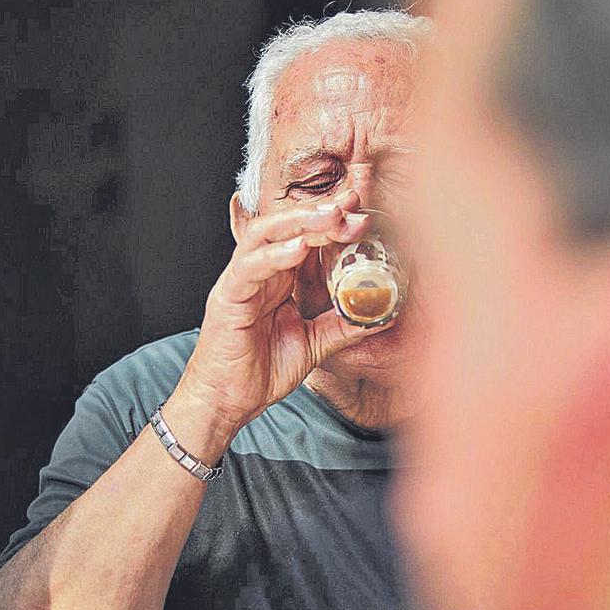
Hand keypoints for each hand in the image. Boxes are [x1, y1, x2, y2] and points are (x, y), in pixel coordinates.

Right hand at [175, 190, 388, 435]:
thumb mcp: (314, 344)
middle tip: (352, 207)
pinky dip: (273, 256)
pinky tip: (298, 249)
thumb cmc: (260, 371)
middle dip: (321, 213)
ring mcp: (241, 282)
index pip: (305, 237)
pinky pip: (248, 269)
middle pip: (286, 227)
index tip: (362, 212)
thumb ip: (343, 325)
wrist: (226, 402)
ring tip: (330, 217)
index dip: (332, 221)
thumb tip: (383, 313)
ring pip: (264, 236)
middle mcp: (259, 273)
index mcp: (278, 279)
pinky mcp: (227, 298)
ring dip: (299, 223)